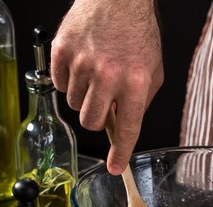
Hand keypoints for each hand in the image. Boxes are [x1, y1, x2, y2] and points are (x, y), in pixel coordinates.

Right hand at [51, 0, 162, 174]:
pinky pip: (60, 84)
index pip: (127, 128)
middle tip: (103, 102)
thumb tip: (123, 126)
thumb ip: (140, 101)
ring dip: (85, 96)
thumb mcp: (153, 70)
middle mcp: (109, 75)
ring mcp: (82, 63)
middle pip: (92, 122)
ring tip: (96, 74)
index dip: (120, 153)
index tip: (114, 168)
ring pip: (74, 104)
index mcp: (136, 82)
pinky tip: (82, 64)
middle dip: (98, 118)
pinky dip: (69, 80)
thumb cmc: (137, 33)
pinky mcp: (62, 51)